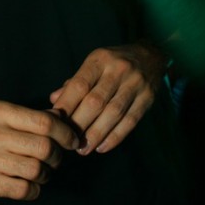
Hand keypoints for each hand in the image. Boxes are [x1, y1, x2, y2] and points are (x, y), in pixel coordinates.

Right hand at [0, 100, 79, 200]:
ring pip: (36, 170)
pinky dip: (34, 190)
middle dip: (57, 156)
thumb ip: (23, 116)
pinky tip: (30, 186)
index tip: (71, 139)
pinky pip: (23, 190)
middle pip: (44, 147)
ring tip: (41, 172)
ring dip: (46, 174)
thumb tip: (59, 118)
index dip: (64, 132)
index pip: (43, 122)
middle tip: (55, 159)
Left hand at [49, 44, 166, 154]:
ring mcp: (135, 83)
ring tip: (83, 149)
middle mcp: (118, 70)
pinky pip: (130, 121)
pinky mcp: (148, 98)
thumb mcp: (94, 64)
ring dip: (96, 134)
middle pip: (96, 101)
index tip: (55, 122)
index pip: (79, 84)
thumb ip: (75, 82)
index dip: (66, 105)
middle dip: (80, 124)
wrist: (150, 55)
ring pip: (113, 113)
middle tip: (68, 141)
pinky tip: (102, 147)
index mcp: (99, 60)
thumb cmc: (113, 63)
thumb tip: (54, 100)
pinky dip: (115, 136)